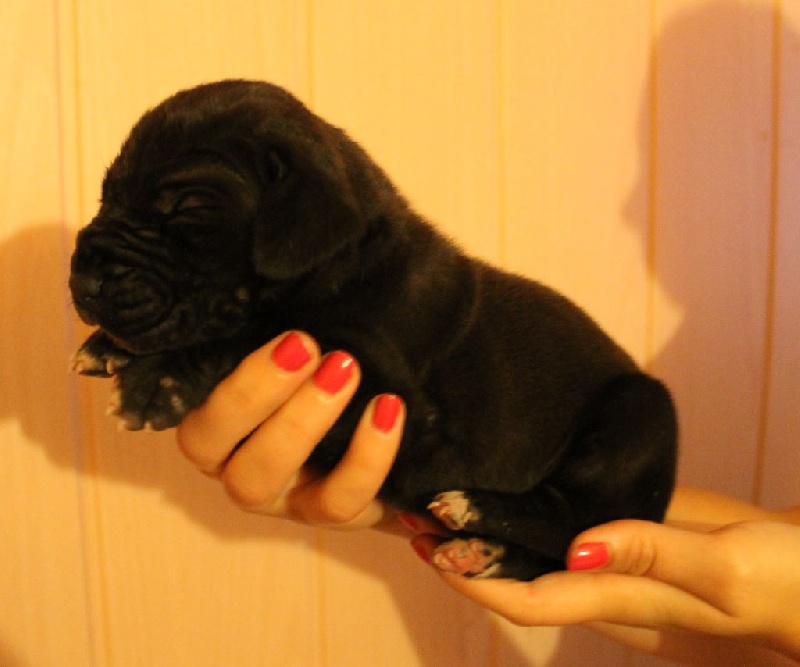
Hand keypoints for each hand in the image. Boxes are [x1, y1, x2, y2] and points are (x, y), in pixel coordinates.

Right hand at [176, 331, 405, 530]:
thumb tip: (295, 279)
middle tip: (311, 347)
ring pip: (262, 481)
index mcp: (219, 430)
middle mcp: (238, 469)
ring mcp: (283, 500)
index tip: (291, 339)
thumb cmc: (326, 371)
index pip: (198, 423)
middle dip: (261, 396)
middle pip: (221, 453)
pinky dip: (365, 456)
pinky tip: (388, 408)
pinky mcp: (332, 516)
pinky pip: (340, 502)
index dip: (239, 385)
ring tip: (347, 371)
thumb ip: (286, 333)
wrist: (383, 423)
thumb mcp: (302, 352)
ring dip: (303, 424)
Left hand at [410, 490, 799, 662]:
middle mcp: (613, 592)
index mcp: (627, 602)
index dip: (475, 581)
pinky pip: (570, 539)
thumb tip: (577, 548)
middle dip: (467, 560)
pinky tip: (517, 494)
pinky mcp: (639, 548)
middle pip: (522, 584)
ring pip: (540, 562)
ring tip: (448, 506)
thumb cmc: (787, 580)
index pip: (531, 600)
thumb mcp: (727, 565)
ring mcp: (624, 572)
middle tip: (418, 518)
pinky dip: (532, 521)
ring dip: (493, 539)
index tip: (428, 549)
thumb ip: (656, 554)